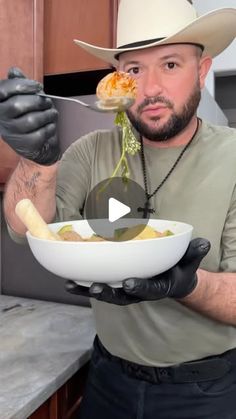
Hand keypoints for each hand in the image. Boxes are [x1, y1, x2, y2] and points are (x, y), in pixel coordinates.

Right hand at [0, 67, 59, 164]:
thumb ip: (20, 84)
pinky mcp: (24, 145)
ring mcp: (12, 134)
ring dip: (47, 114)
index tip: (38, 86)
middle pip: (17, 105)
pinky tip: (51, 125)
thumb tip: (14, 71)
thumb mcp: (24, 98)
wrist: (36, 145)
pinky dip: (50, 127)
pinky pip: (40, 133)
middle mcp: (1, 119)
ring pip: (31, 120)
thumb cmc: (29, 116)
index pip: (2, 90)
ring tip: (52, 113)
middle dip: (37, 101)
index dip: (21, 85)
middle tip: (48, 102)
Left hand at [65, 237, 210, 304]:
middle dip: (106, 292)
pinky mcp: (116, 285)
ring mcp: (125, 290)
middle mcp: (138, 292)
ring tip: (70, 284)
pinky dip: (83, 283)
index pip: (148, 290)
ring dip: (87, 289)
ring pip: (106, 292)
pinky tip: (68, 279)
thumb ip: (194, 254)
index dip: (139, 288)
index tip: (129, 283)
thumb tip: (203, 242)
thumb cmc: (180, 270)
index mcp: (157, 288)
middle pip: (121, 296)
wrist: (172, 281)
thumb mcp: (190, 262)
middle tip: (93, 287)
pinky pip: (99, 284)